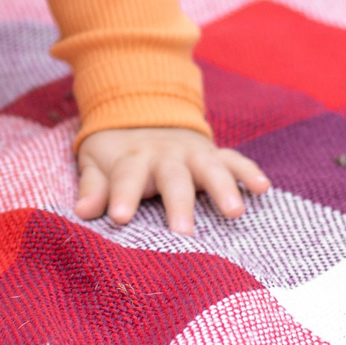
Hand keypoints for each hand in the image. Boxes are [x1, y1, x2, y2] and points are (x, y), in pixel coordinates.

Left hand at [76, 127, 268, 234]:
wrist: (142, 111)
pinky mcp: (214, 155)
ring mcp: (192, 154)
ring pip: (209, 168)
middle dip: (178, 204)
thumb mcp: (96, 163)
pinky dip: (248, 171)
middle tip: (183, 232)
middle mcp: (165, 155)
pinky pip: (234, 160)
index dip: (122, 196)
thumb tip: (82, 211)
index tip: (119, 217)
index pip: (126, 177)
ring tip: (234, 213)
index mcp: (133, 159)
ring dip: (222, 188)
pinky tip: (263, 188)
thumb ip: (93, 187)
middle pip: (173, 178)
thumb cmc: (117, 154)